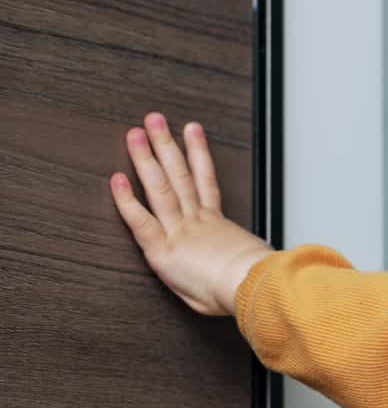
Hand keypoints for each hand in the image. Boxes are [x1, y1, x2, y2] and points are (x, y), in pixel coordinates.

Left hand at [110, 112, 273, 316]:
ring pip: (161, 188)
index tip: (191, 132)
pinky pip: (140, 221)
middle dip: (167, 145)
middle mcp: (197, 222)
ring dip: (147, 159)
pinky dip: (127, 200)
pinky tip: (117, 179)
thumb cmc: (250, 285)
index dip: (198, 154)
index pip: (205, 183)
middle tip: (155, 121)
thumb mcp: (250, 265)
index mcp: (217, 226)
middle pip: (179, 175)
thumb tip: (249, 254)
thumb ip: (240, 255)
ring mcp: (179, 231)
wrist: (248, 286)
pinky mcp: (163, 249)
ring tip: (136, 134)